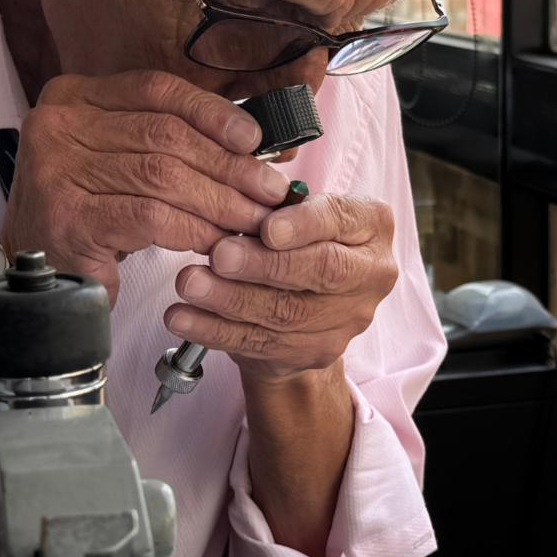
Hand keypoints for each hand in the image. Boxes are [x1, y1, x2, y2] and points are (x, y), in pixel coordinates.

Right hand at [3, 71, 292, 297]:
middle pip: (164, 135)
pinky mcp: (66, 217)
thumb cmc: (89, 213)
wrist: (32, 276)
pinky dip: (193, 229)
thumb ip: (169, 140)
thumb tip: (252, 143)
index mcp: (74, 96)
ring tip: (253, 219)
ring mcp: (56, 170)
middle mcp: (57, 125)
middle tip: (269, 191)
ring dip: (219, 201)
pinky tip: (216, 241)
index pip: (156, 89)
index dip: (212, 112)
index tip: (254, 139)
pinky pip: (150, 217)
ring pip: (162, 176)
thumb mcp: (120, 159)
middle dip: (227, 165)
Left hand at [166, 193, 397, 380]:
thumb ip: (276, 206)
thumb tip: (232, 203)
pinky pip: (261, 342)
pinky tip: (185, 318)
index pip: (341, 220)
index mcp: (372, 225)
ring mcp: (348, 319)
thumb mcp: (296, 211)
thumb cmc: (299, 241)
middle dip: (265, 264)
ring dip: (231, 298)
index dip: (305, 225)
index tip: (267, 228)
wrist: (305, 308)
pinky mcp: (316, 352)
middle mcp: (371, 274)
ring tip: (190, 284)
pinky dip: (216, 330)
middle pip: (321, 270)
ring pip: (287, 312)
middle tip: (219, 255)